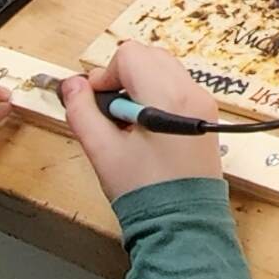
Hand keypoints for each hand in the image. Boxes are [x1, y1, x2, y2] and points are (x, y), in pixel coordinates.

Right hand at [59, 40, 224, 202]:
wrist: (182, 223)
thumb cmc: (145, 191)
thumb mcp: (102, 151)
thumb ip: (82, 112)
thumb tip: (73, 86)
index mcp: (167, 96)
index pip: (130, 55)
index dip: (105, 74)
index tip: (97, 101)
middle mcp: (191, 93)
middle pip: (149, 56)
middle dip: (124, 76)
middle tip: (111, 112)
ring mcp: (202, 104)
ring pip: (164, 70)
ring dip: (140, 85)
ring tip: (128, 125)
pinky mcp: (205, 116)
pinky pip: (178, 89)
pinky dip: (157, 97)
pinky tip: (145, 131)